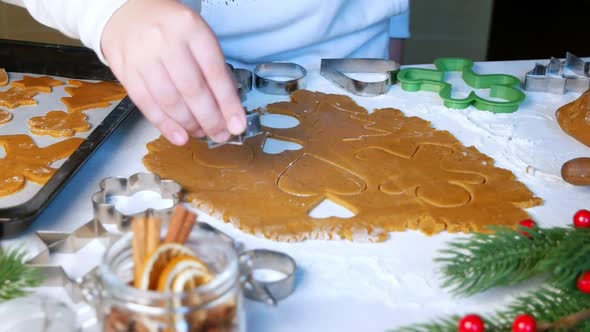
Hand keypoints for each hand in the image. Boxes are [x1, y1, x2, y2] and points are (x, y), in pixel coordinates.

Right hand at [101, 0, 245, 144]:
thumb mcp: (197, 35)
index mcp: (190, 28)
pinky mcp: (125, 71)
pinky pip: (147, 104)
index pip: (214, 72)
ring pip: (169, 100)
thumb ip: (212, 67)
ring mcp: (142, 56)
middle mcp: (165, 41)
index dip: (227, 103)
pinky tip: (179, 136)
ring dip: (189, 124)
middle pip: (192, 89)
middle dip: (210, 119)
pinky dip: (165, 124)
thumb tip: (227, 107)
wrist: (126, 12)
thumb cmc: (169, 27)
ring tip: (202, 133)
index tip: (237, 124)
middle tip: (221, 134)